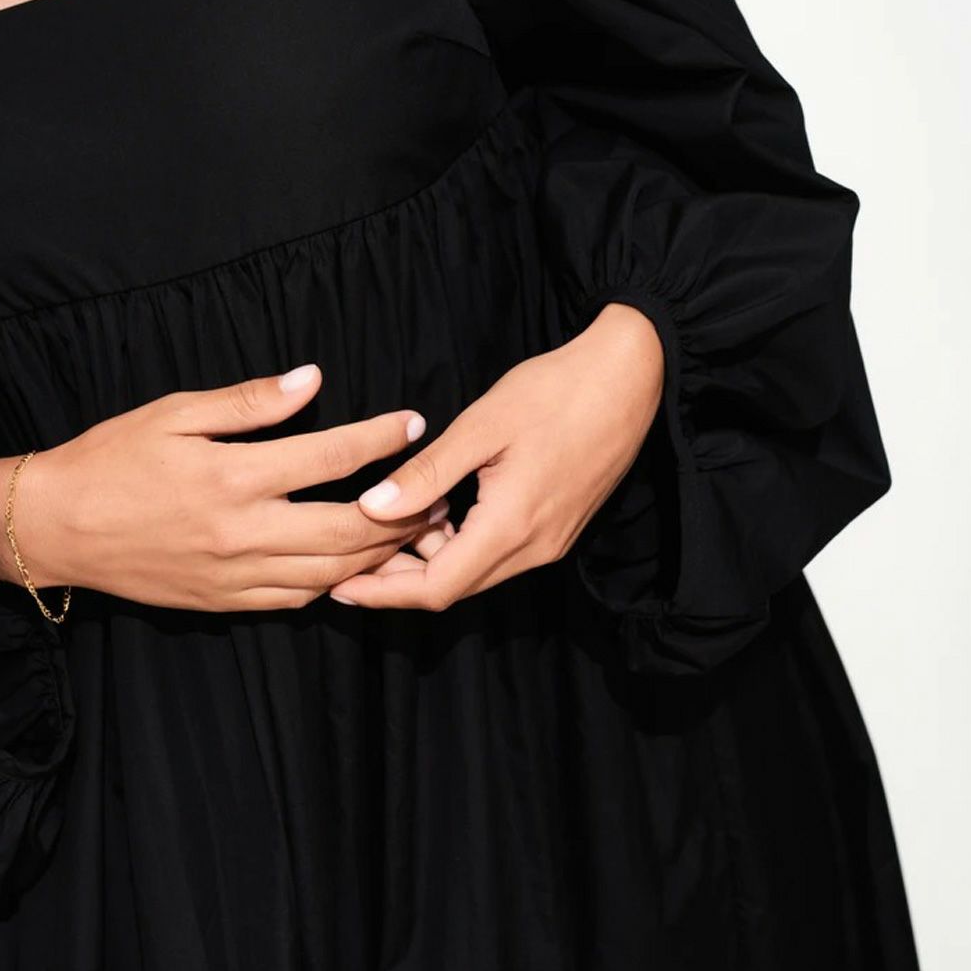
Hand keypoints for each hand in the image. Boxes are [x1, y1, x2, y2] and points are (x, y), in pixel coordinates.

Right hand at [0, 365, 447, 612]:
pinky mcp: (226, 602)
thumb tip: (312, 379)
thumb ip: (247, 401)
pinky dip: (335, 584)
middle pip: (347, 528)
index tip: (413, 422)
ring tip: (416, 533)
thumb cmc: (111, 460)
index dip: (378, 438)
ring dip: (380, 554)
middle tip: (438, 492)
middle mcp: (241, 531)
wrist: (56, 529)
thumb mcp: (173, 413)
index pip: (328, 457)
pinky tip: (357, 566)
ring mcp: (235, 574)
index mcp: (231, 475)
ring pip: (331, 573)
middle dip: (402, 511)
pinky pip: (297, 599)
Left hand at [329, 303, 664, 610]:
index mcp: (512, 525)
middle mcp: (535, 547)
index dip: (384, 594)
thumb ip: (425, 473)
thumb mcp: (482, 425)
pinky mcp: (559, 529)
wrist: (631, 376)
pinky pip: (499, 555)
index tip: (340, 588)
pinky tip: (437, 512)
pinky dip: (460, 545)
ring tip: (388, 527)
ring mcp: (552, 542)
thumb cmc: (556, 391)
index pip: (437, 588)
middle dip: (399, 581)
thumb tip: (370, 508)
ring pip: (476, 573)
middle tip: (349, 561)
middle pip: (454, 588)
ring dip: (430, 560)